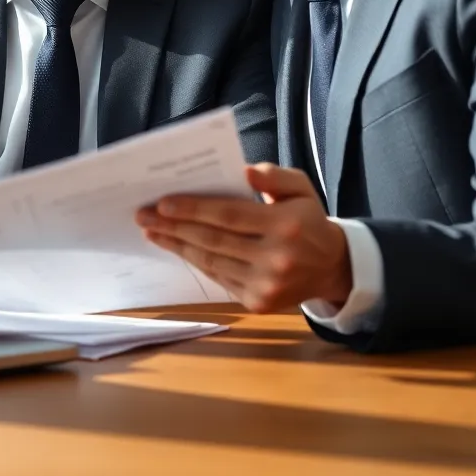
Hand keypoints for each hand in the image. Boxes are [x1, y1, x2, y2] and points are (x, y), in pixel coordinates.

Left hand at [136, 164, 352, 312]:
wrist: (332, 268)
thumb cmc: (308, 219)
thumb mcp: (300, 188)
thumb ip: (274, 176)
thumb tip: (244, 171)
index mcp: (285, 225)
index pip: (229, 215)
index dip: (193, 209)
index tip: (161, 202)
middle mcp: (275, 259)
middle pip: (212, 240)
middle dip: (173, 226)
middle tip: (143, 214)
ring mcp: (266, 285)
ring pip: (210, 261)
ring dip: (176, 245)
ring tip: (152, 230)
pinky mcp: (258, 303)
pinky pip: (218, 277)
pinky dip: (195, 261)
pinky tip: (177, 246)